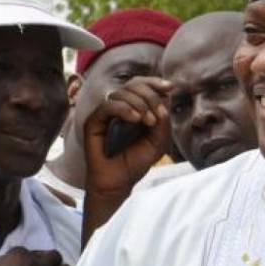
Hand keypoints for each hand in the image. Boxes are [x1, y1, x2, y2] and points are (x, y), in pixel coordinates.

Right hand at [82, 76, 173, 198]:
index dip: (155, 82)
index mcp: (134, 108)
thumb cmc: (136, 162)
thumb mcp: (159, 141)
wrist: (118, 183)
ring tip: (148, 122)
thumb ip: (163, 120)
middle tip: (157, 117)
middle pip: (133, 85)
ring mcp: (105, 114)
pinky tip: (135, 119)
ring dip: (140, 104)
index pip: (142, 85)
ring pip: (121, 92)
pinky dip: (125, 109)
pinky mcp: (94, 121)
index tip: (170, 88)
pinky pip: (109, 105)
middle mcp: (118, 108)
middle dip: (150, 96)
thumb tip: (164, 99)